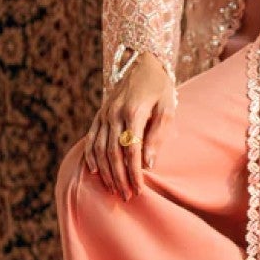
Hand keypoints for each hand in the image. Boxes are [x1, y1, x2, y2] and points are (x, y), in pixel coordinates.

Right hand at [82, 52, 175, 201]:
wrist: (143, 62)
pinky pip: (91, 138)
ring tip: (113, 190)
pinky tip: (95, 172)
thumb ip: (157, 135)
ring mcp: (104, 114)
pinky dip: (91, 156)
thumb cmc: (160, 88)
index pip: (131, 150)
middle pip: (113, 153)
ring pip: (99, 149)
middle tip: (126, 196)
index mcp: (133, 112)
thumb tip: (148, 163)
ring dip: (106, 172)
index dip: (134, 172)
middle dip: (119, 178)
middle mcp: (114, 114)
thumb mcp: (167, 108)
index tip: (139, 190)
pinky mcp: (100, 114)